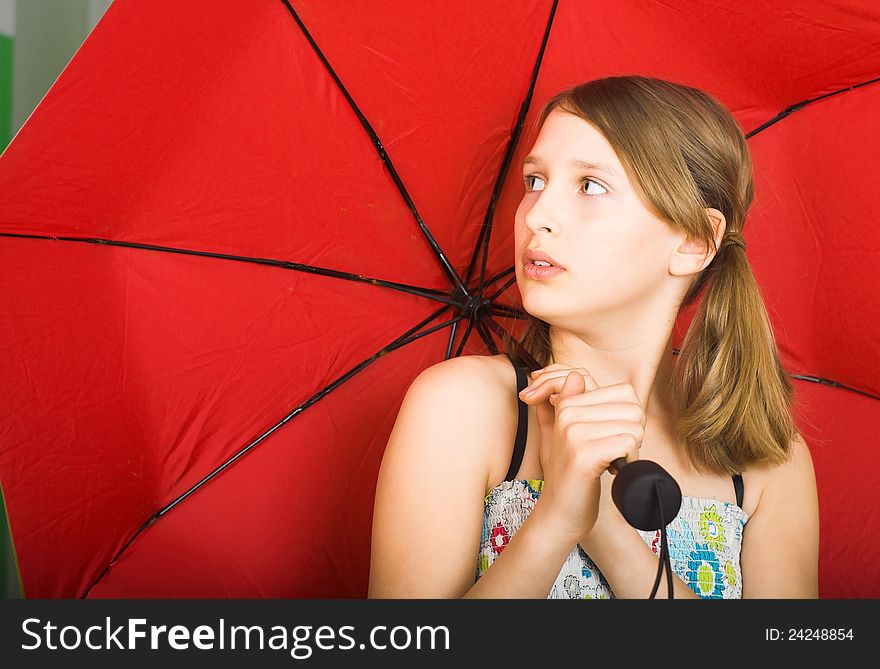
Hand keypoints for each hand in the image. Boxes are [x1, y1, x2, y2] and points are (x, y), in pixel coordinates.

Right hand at [517, 364, 645, 542]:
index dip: (627, 417)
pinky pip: (628, 443)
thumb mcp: (565, 434)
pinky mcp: (584, 454)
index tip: (609, 435)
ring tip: (609, 461)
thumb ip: (568, 402)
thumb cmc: (571, 476)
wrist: (559, 513)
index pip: (624, 391)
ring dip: (631, 448)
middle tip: (612, 451)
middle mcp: (568, 413)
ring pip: (634, 425)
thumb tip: (575, 376)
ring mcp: (574, 432)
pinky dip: (629, 460)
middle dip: (632, 432)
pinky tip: (611, 470)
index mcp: (567, 404)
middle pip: (633, 407)